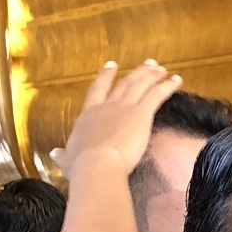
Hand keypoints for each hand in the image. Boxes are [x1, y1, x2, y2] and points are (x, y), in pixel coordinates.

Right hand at [50, 60, 182, 182]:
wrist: (97, 165)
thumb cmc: (82, 167)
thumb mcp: (68, 160)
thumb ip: (63, 155)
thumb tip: (54, 153)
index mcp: (89, 116)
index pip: (97, 91)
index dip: (105, 77)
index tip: (111, 65)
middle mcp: (106, 107)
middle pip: (124, 83)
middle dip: (137, 72)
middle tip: (148, 64)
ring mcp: (124, 107)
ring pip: (141, 85)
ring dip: (153, 75)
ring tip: (162, 69)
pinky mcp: (141, 113)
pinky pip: (157, 94)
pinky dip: (167, 85)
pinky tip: (177, 80)